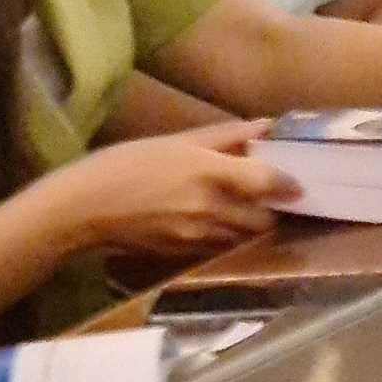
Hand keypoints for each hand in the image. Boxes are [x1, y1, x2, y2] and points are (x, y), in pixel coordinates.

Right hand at [38, 123, 296, 268]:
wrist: (81, 208)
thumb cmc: (124, 164)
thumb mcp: (174, 141)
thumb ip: (224, 135)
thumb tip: (264, 126)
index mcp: (207, 172)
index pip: (266, 182)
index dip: (288, 184)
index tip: (300, 184)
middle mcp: (208, 208)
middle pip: (264, 219)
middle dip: (273, 211)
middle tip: (273, 198)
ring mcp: (196, 236)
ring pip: (245, 238)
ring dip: (252, 227)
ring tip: (247, 210)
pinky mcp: (182, 254)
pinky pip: (220, 248)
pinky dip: (228, 239)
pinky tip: (219, 224)